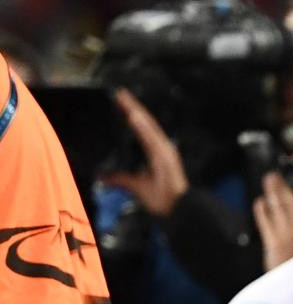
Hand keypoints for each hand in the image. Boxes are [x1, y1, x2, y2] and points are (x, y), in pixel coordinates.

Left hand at [100, 89, 189, 216]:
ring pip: (149, 128)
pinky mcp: (166, 158)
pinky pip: (153, 139)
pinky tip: (135, 117)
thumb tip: (103, 177)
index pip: (141, 130)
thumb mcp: (136, 188)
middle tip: (119, 93)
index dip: (131, 115)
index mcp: (156, 153)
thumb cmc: (163, 200)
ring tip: (124, 100)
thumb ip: (120, 180)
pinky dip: (144, 128)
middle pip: (146, 124)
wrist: (179, 210)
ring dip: (137, 113)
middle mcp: (163, 149)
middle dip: (133, 108)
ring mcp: (166, 152)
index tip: (120, 101)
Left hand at [254, 172, 292, 269]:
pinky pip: (267, 223)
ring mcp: (288, 237)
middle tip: (273, 176)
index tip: (287, 187)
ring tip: (268, 182)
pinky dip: (263, 212)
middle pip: (290, 205)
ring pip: (279, 209)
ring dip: (273, 194)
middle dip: (281, 189)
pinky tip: (259, 203)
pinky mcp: (275, 244)